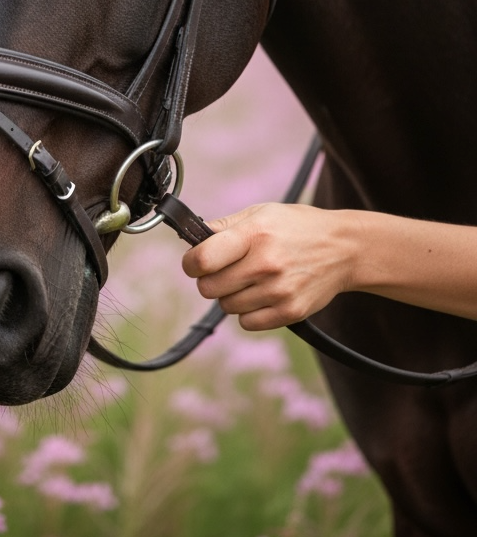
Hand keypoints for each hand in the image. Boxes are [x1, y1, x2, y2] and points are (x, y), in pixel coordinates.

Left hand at [181, 202, 353, 330]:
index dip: (191, 263)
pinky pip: (247, 323)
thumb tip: (192, 237)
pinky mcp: (290, 312)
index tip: (194, 262)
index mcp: (254, 234)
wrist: (344, 248)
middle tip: (223, 270)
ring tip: (249, 279)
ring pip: (227, 306)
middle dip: (209, 280)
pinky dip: (248, 312)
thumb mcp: (261, 213)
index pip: (203, 259)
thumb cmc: (297, 227)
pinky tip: (261, 295)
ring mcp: (279, 291)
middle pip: (209, 288)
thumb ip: (224, 226)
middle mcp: (265, 263)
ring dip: (230, 295)